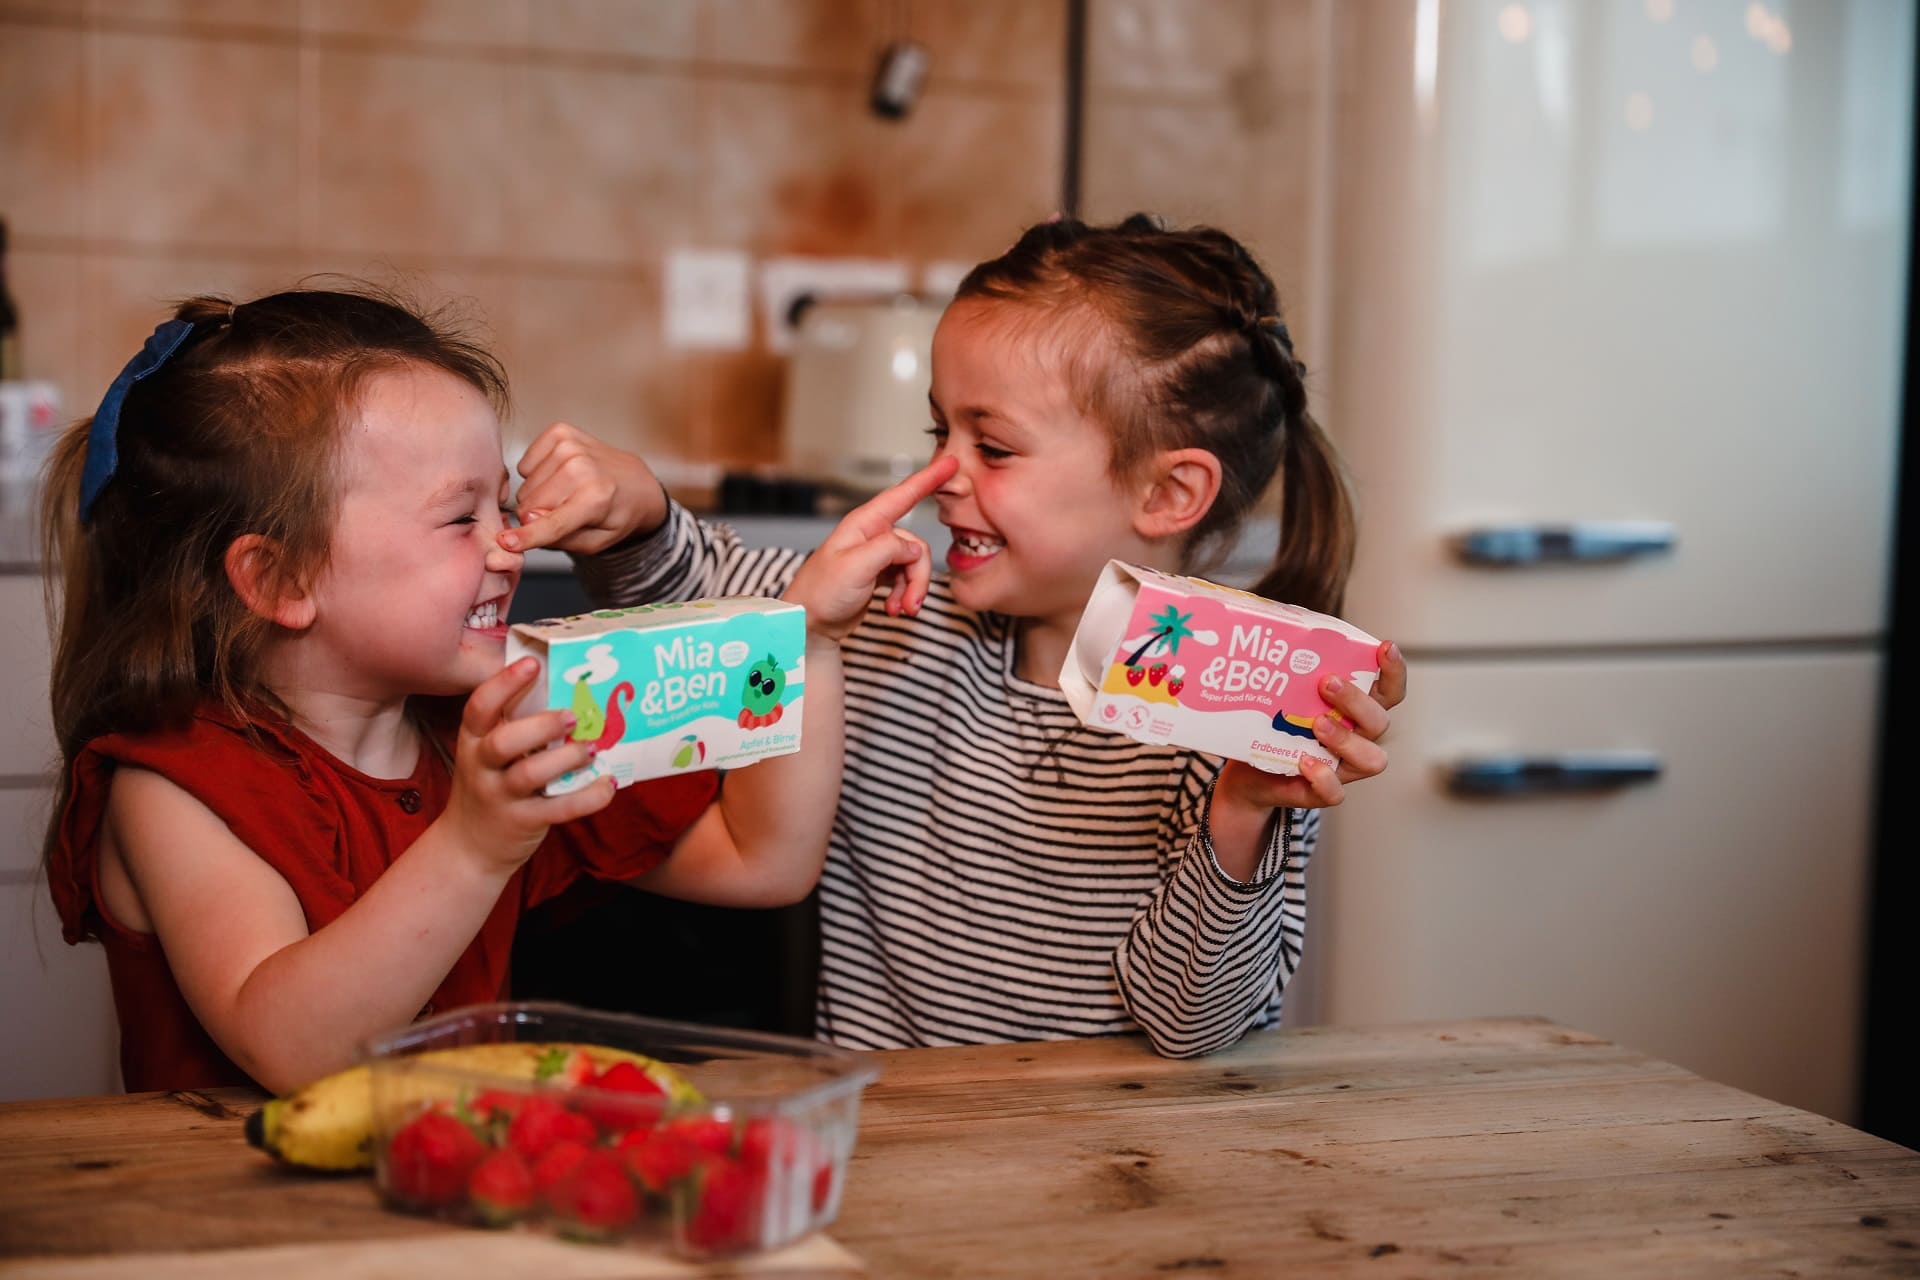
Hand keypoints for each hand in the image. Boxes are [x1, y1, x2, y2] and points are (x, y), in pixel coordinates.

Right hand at [437, 658, 616, 869]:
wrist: (468, 848)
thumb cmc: (489, 787)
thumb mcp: (487, 755)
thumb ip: (514, 728)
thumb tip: (567, 694)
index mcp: (473, 741)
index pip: (479, 707)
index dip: (503, 683)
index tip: (532, 663)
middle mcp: (482, 767)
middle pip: (503, 742)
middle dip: (540, 725)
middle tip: (571, 716)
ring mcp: (500, 796)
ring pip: (529, 774)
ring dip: (565, 758)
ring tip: (591, 748)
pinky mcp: (523, 822)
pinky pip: (559, 809)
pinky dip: (588, 797)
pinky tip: (608, 784)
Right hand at [502, 422, 667, 554]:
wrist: (636, 482)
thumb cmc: (616, 515)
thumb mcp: (596, 542)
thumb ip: (561, 537)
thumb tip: (527, 518)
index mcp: (597, 499)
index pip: (553, 522)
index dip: (526, 536)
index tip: (505, 542)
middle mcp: (582, 467)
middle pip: (529, 506)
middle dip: (537, 517)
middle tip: (564, 512)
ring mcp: (569, 446)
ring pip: (525, 488)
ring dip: (539, 496)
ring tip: (568, 493)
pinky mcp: (559, 432)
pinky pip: (524, 465)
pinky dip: (538, 474)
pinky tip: (560, 475)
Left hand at [781, 456, 958, 643]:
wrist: (809, 624)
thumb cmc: (821, 593)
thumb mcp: (854, 567)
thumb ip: (888, 549)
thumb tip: (914, 547)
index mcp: (864, 524)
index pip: (902, 495)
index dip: (928, 478)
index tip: (950, 462)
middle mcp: (872, 536)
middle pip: (915, 545)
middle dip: (919, 574)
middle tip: (912, 602)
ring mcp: (877, 556)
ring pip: (914, 564)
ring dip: (912, 589)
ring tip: (901, 610)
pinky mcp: (880, 574)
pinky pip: (906, 578)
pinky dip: (905, 595)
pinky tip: (894, 608)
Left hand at [1216, 640, 1406, 814]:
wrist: (1248, 774)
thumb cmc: (1274, 725)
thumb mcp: (1282, 695)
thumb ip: (1291, 668)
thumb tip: (1280, 624)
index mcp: (1354, 711)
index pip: (1388, 691)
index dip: (1394, 671)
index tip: (1385, 647)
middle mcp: (1357, 738)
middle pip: (1379, 722)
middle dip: (1357, 701)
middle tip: (1327, 683)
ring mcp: (1342, 767)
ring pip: (1371, 760)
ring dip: (1347, 739)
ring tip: (1317, 724)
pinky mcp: (1320, 791)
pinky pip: (1335, 792)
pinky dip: (1323, 777)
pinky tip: (1304, 760)